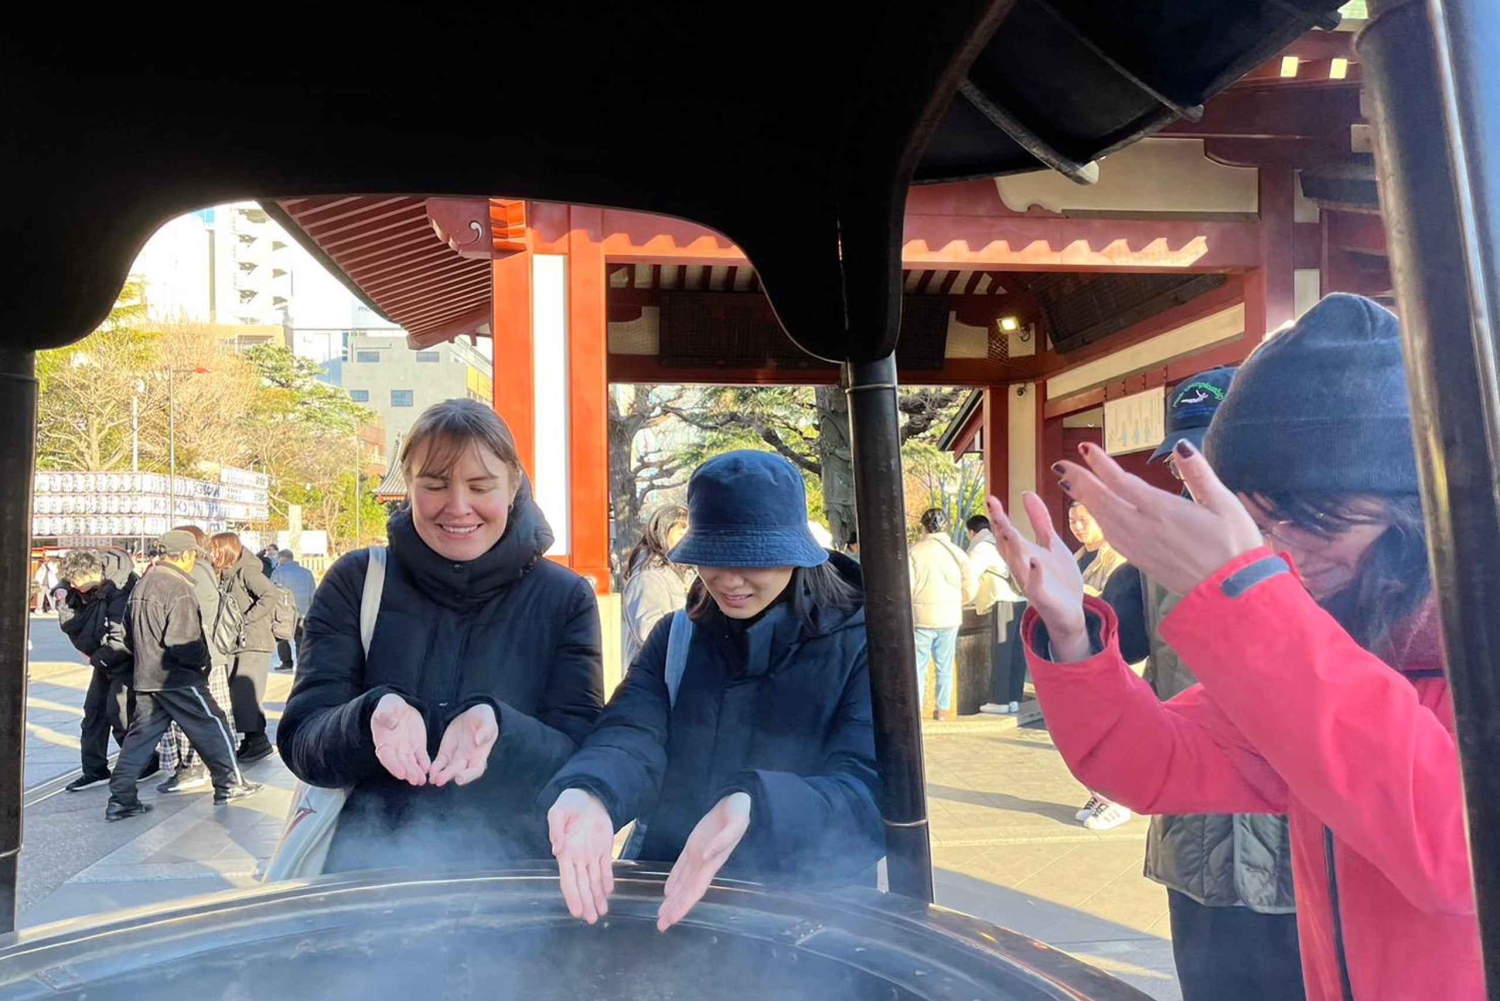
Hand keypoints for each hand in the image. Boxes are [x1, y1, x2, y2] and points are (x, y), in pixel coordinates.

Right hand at [370, 692, 429, 786]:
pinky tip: (428, 769)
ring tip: (422, 780)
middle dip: (408, 772)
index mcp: (383, 742)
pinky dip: (425, 763)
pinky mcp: (417, 746)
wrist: (400, 706)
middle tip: (415, 780)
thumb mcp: (386, 707)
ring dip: (416, 772)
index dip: (393, 766)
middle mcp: (394, 749)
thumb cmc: (388, 707)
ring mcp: (406, 749)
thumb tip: (391, 723)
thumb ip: (386, 715)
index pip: (387, 757)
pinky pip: (421, 757)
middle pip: (401, 764)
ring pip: (411, 763)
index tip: (401, 773)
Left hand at [429, 703, 498, 786]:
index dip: (468, 775)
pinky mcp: (445, 753)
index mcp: (480, 755)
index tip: (459, 779)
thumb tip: (479, 741)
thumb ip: (486, 730)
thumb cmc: (483, 718)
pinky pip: (439, 763)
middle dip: (449, 776)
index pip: (476, 769)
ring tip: (432, 778)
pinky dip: (434, 768)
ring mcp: (455, 758)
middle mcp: (468, 760)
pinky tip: (429, 772)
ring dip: (440, 775)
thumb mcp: (487, 721)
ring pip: (447, 769)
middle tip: (439, 780)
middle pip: (459, 771)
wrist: (470, 712)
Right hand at [548, 788, 615, 923]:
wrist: (587, 796)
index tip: (575, 911)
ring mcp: (591, 855)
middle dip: (586, 903)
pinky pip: (606, 868)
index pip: (568, 880)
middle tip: (591, 920)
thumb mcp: (558, 811)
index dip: (572, 897)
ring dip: (597, 897)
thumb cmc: (569, 804)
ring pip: (595, 881)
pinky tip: (609, 892)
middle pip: (582, 885)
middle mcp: (578, 858)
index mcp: (566, 853)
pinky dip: (607, 880)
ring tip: (601, 913)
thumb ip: (555, 829)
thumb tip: (556, 849)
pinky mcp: (603, 849)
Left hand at [658, 792, 750, 931]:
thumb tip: (706, 856)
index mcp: (713, 861)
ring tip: (661, 915)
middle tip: (661, 926)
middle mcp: (704, 863)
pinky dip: (674, 881)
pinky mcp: (692, 846)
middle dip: (675, 909)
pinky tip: (667, 892)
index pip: (696, 889)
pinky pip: (681, 868)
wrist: (736, 798)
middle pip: (687, 892)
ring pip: (683, 882)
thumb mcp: (737, 820)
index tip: (672, 920)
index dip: (684, 905)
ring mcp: (698, 855)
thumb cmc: (738, 810)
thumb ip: (724, 838)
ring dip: (673, 900)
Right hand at [986, 493, 1090, 660]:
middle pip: (1007, 547)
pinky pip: (1035, 585)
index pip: (1007, 533)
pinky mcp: (1042, 597)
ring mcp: (1030, 582)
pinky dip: (1034, 573)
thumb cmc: (1059, 578)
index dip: (999, 517)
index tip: (991, 499)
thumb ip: (1039, 520)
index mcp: (1024, 553)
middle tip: (994, 512)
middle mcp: (1022, 566)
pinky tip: (1035, 561)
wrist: (1071, 611)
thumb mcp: (1052, 543)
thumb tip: (1026, 493)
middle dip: (1001, 530)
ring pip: (1017, 564)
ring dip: (1013, 548)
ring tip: (1009, 530)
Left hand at [1054, 441, 1263, 595]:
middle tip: (1061, 465)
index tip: (1085, 449)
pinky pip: (1111, 537)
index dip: (1100, 465)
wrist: (1231, 593)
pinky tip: (1096, 515)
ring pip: (1103, 519)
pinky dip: (1098, 521)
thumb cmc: (1235, 546)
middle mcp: (1143, 528)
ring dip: (1084, 500)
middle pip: (1103, 501)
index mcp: (1162, 510)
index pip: (1122, 482)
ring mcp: (1139, 547)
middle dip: (1080, 481)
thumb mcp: (1224, 503)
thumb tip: (1181, 446)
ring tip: (1070, 483)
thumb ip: (1199, 474)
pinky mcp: (1141, 561)